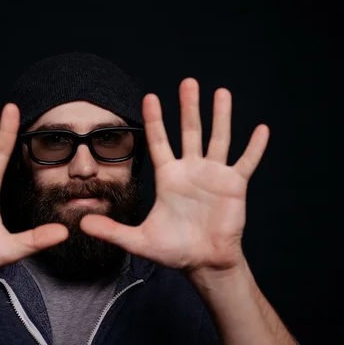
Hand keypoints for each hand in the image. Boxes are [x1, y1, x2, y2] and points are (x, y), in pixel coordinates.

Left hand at [81, 78, 268, 273]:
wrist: (203, 262)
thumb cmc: (173, 250)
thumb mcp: (139, 240)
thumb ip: (111, 231)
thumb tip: (82, 224)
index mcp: (169, 177)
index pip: (159, 142)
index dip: (155, 121)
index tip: (149, 97)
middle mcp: (191, 170)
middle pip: (190, 131)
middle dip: (189, 107)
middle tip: (188, 82)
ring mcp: (214, 176)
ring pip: (219, 139)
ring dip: (221, 116)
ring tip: (221, 92)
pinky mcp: (234, 186)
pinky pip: (246, 162)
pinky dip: (254, 147)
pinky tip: (261, 129)